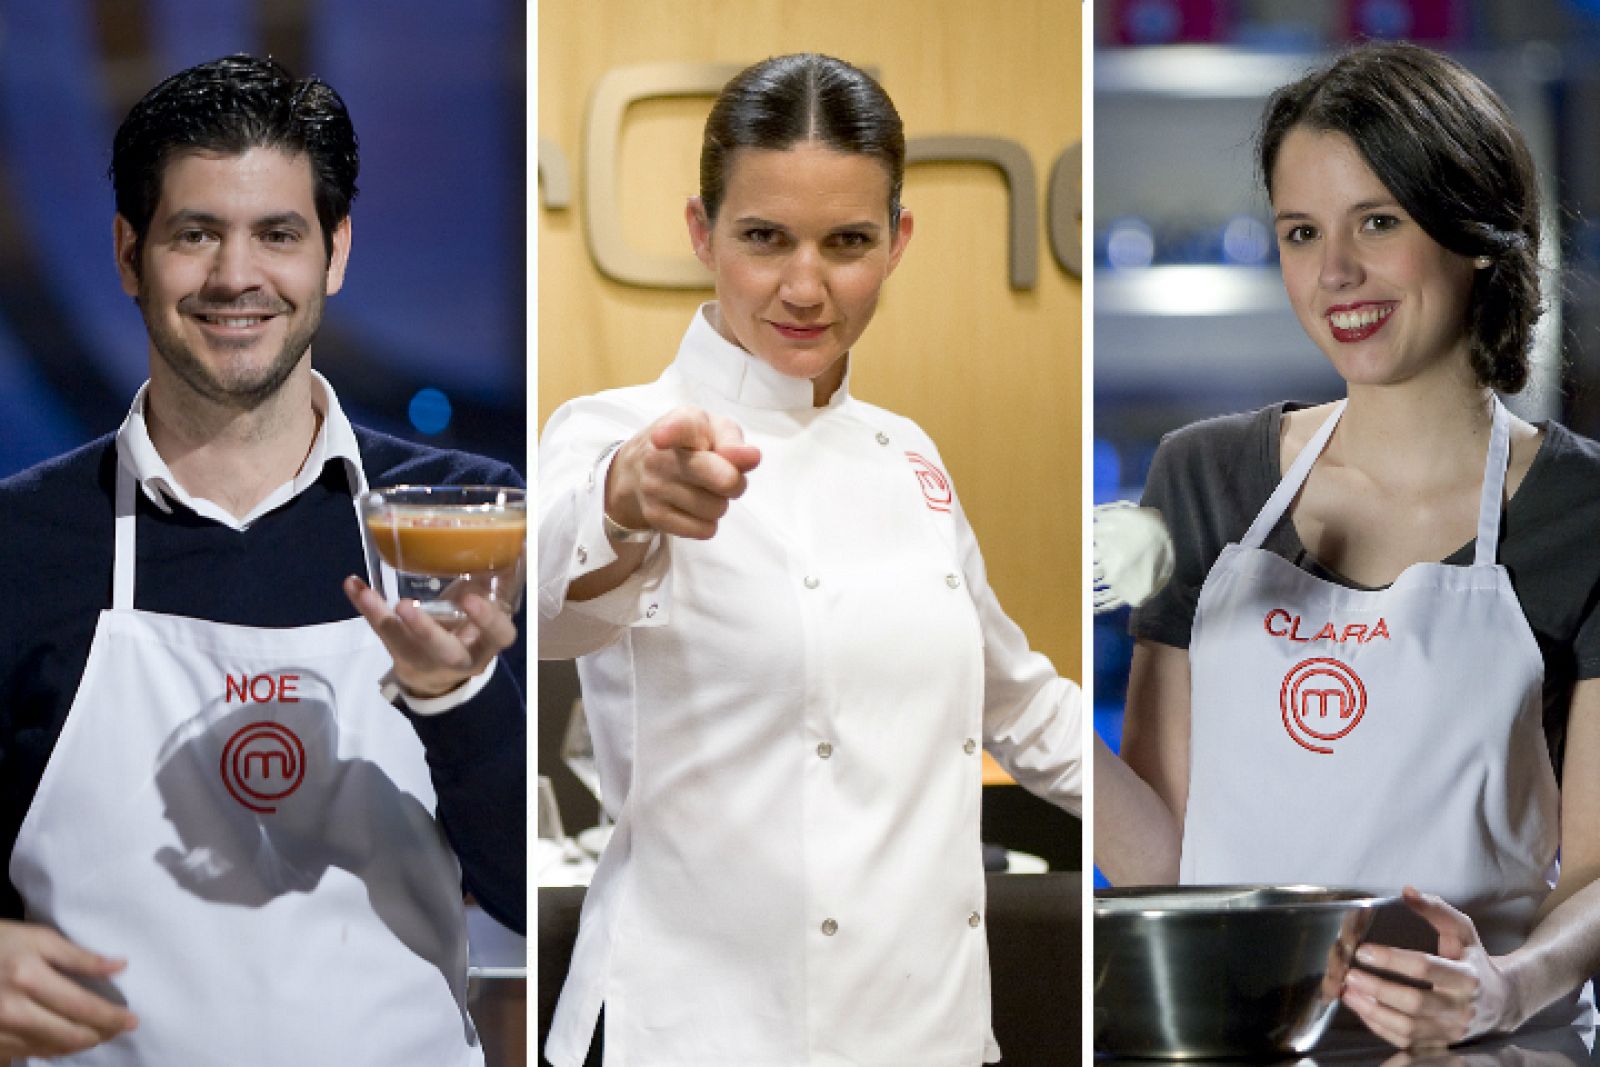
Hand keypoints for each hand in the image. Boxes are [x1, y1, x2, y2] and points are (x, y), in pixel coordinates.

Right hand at [0, 920, 136, 1057]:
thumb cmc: (0, 942)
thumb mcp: (39, 938)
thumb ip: (79, 957)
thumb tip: (120, 966)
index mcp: (29, 978)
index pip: (83, 1007)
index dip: (112, 1017)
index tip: (132, 1020)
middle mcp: (13, 1010)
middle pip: (70, 1035)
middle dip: (101, 1034)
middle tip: (120, 1029)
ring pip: (51, 1049)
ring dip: (79, 1044)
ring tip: (98, 1034)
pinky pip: (28, 1053)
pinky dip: (53, 1049)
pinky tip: (66, 1040)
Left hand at [344, 577, 516, 698]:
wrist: (440, 673)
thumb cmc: (471, 631)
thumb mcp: (488, 613)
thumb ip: (499, 583)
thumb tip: (519, 540)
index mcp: (486, 644)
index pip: (496, 636)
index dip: (486, 621)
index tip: (471, 600)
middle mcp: (456, 657)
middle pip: (443, 650)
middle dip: (426, 631)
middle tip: (407, 607)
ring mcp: (423, 658)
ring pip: (402, 643)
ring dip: (383, 617)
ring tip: (367, 594)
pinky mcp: (398, 652)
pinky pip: (380, 630)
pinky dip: (364, 605)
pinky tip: (352, 584)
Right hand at [607, 406, 760, 539]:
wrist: (639, 467)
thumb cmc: (690, 444)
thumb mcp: (714, 430)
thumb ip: (734, 441)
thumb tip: (752, 457)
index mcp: (680, 425)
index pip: (676, 427)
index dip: (670, 432)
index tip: (661, 438)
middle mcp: (660, 456)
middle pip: (723, 480)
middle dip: (735, 481)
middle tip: (726, 475)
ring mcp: (654, 488)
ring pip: (717, 509)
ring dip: (719, 502)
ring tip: (704, 488)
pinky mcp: (655, 516)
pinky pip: (704, 530)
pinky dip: (707, 522)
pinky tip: (693, 506)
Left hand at [1342, 886, 1519, 1048]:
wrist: (1500, 1002)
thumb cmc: (1474, 961)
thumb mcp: (1463, 931)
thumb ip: (1436, 910)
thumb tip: (1408, 891)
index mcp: (1467, 976)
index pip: (1425, 967)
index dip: (1391, 959)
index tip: (1363, 951)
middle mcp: (1461, 1008)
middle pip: (1414, 1002)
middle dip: (1377, 988)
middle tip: (1350, 974)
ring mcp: (1451, 1030)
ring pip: (1408, 1027)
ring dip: (1372, 1010)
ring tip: (1349, 991)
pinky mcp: (1440, 1044)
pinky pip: (1406, 1042)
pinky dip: (1379, 1027)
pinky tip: (1362, 1008)